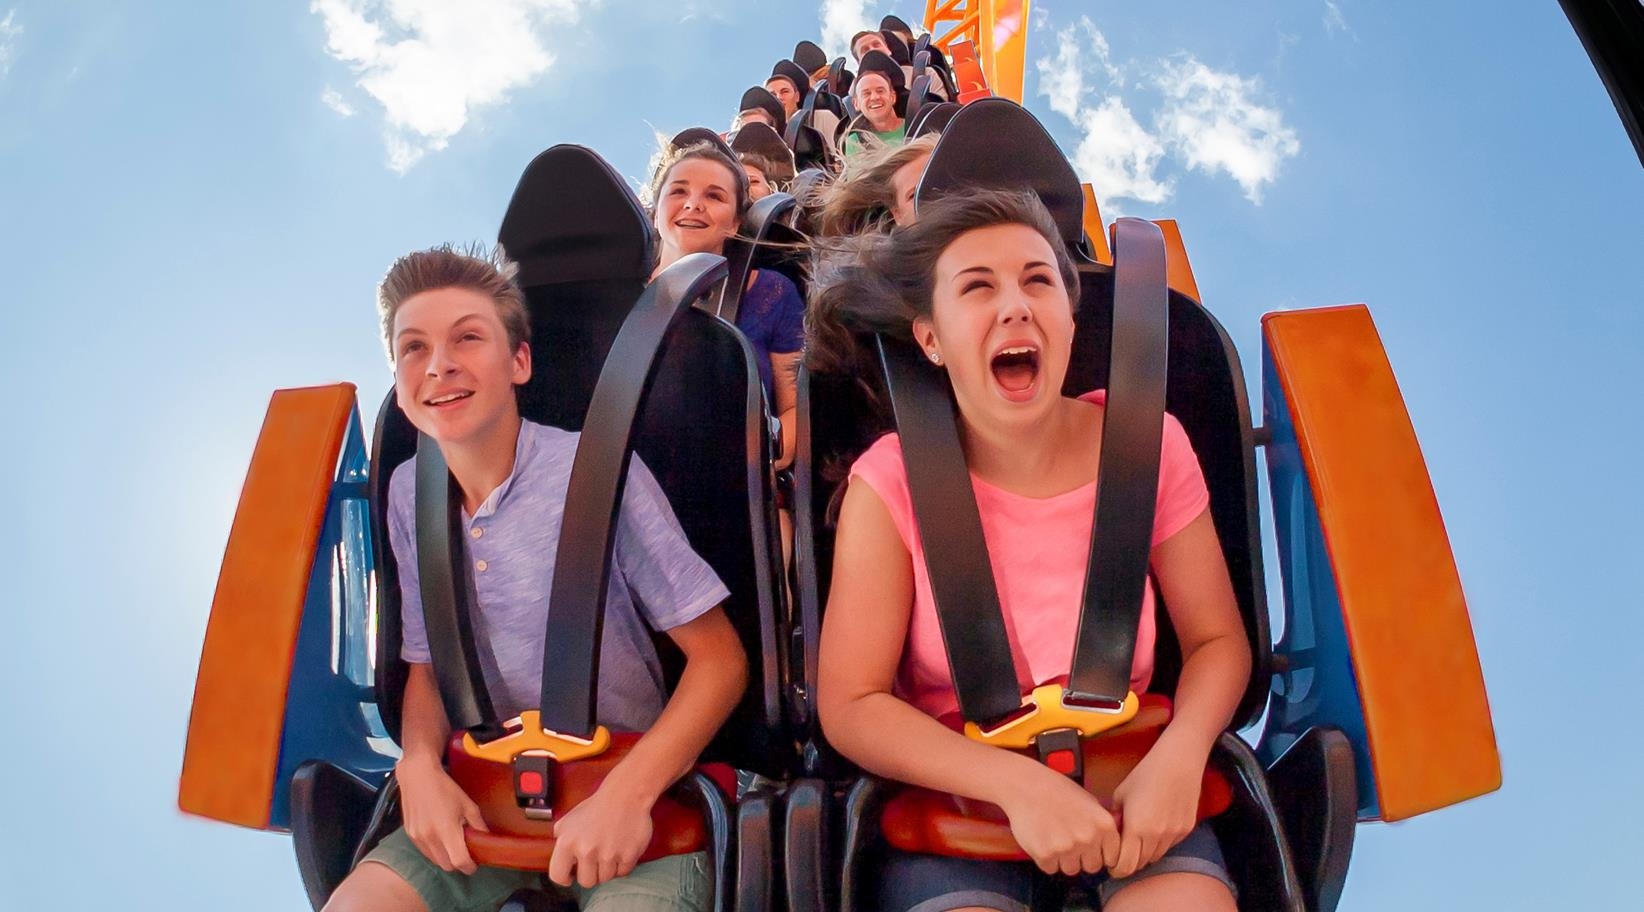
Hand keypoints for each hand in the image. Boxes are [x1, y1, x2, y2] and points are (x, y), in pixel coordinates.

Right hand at [395, 755, 489, 874]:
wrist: (418, 776)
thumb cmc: (445, 788)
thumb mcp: (467, 804)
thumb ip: (477, 824)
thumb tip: (486, 838)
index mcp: (447, 829)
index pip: (459, 860)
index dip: (469, 866)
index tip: (475, 865)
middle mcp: (430, 837)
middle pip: (447, 866)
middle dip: (458, 864)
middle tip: (465, 854)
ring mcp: (418, 838)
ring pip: (435, 860)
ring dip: (445, 858)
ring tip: (452, 845)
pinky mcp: (410, 835)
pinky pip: (425, 852)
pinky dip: (434, 851)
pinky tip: (440, 837)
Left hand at [547, 781, 655, 888]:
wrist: (625, 794)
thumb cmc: (597, 807)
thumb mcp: (568, 820)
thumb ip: (561, 839)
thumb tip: (561, 859)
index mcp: (567, 842)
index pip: (558, 875)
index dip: (565, 878)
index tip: (571, 876)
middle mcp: (586, 850)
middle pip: (586, 882)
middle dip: (591, 873)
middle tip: (596, 860)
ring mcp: (608, 854)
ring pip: (605, 878)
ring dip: (608, 868)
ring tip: (610, 850)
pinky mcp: (628, 855)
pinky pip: (623, 872)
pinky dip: (622, 864)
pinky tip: (621, 849)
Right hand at [997, 763, 1121, 876]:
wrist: (1025, 785)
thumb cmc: (1057, 790)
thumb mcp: (1089, 802)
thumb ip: (1102, 825)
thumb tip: (1111, 848)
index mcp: (1104, 825)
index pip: (1112, 857)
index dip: (1099, 853)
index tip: (1090, 846)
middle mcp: (1089, 838)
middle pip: (1092, 867)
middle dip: (1081, 858)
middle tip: (1067, 840)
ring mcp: (1067, 848)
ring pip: (1071, 869)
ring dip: (1062, 859)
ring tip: (1053, 837)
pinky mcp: (1045, 855)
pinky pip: (1050, 868)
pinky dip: (1045, 858)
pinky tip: (1042, 838)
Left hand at [1108, 737, 1206, 877]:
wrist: (1178, 762)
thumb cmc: (1145, 774)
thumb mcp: (1121, 794)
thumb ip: (1115, 818)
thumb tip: (1111, 835)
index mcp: (1136, 828)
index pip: (1125, 865)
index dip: (1116, 868)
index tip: (1111, 864)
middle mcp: (1156, 836)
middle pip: (1140, 864)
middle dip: (1129, 862)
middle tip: (1122, 853)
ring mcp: (1174, 834)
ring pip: (1156, 856)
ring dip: (1145, 853)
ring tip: (1138, 838)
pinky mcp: (1186, 829)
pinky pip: (1169, 845)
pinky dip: (1160, 843)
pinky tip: (1156, 826)